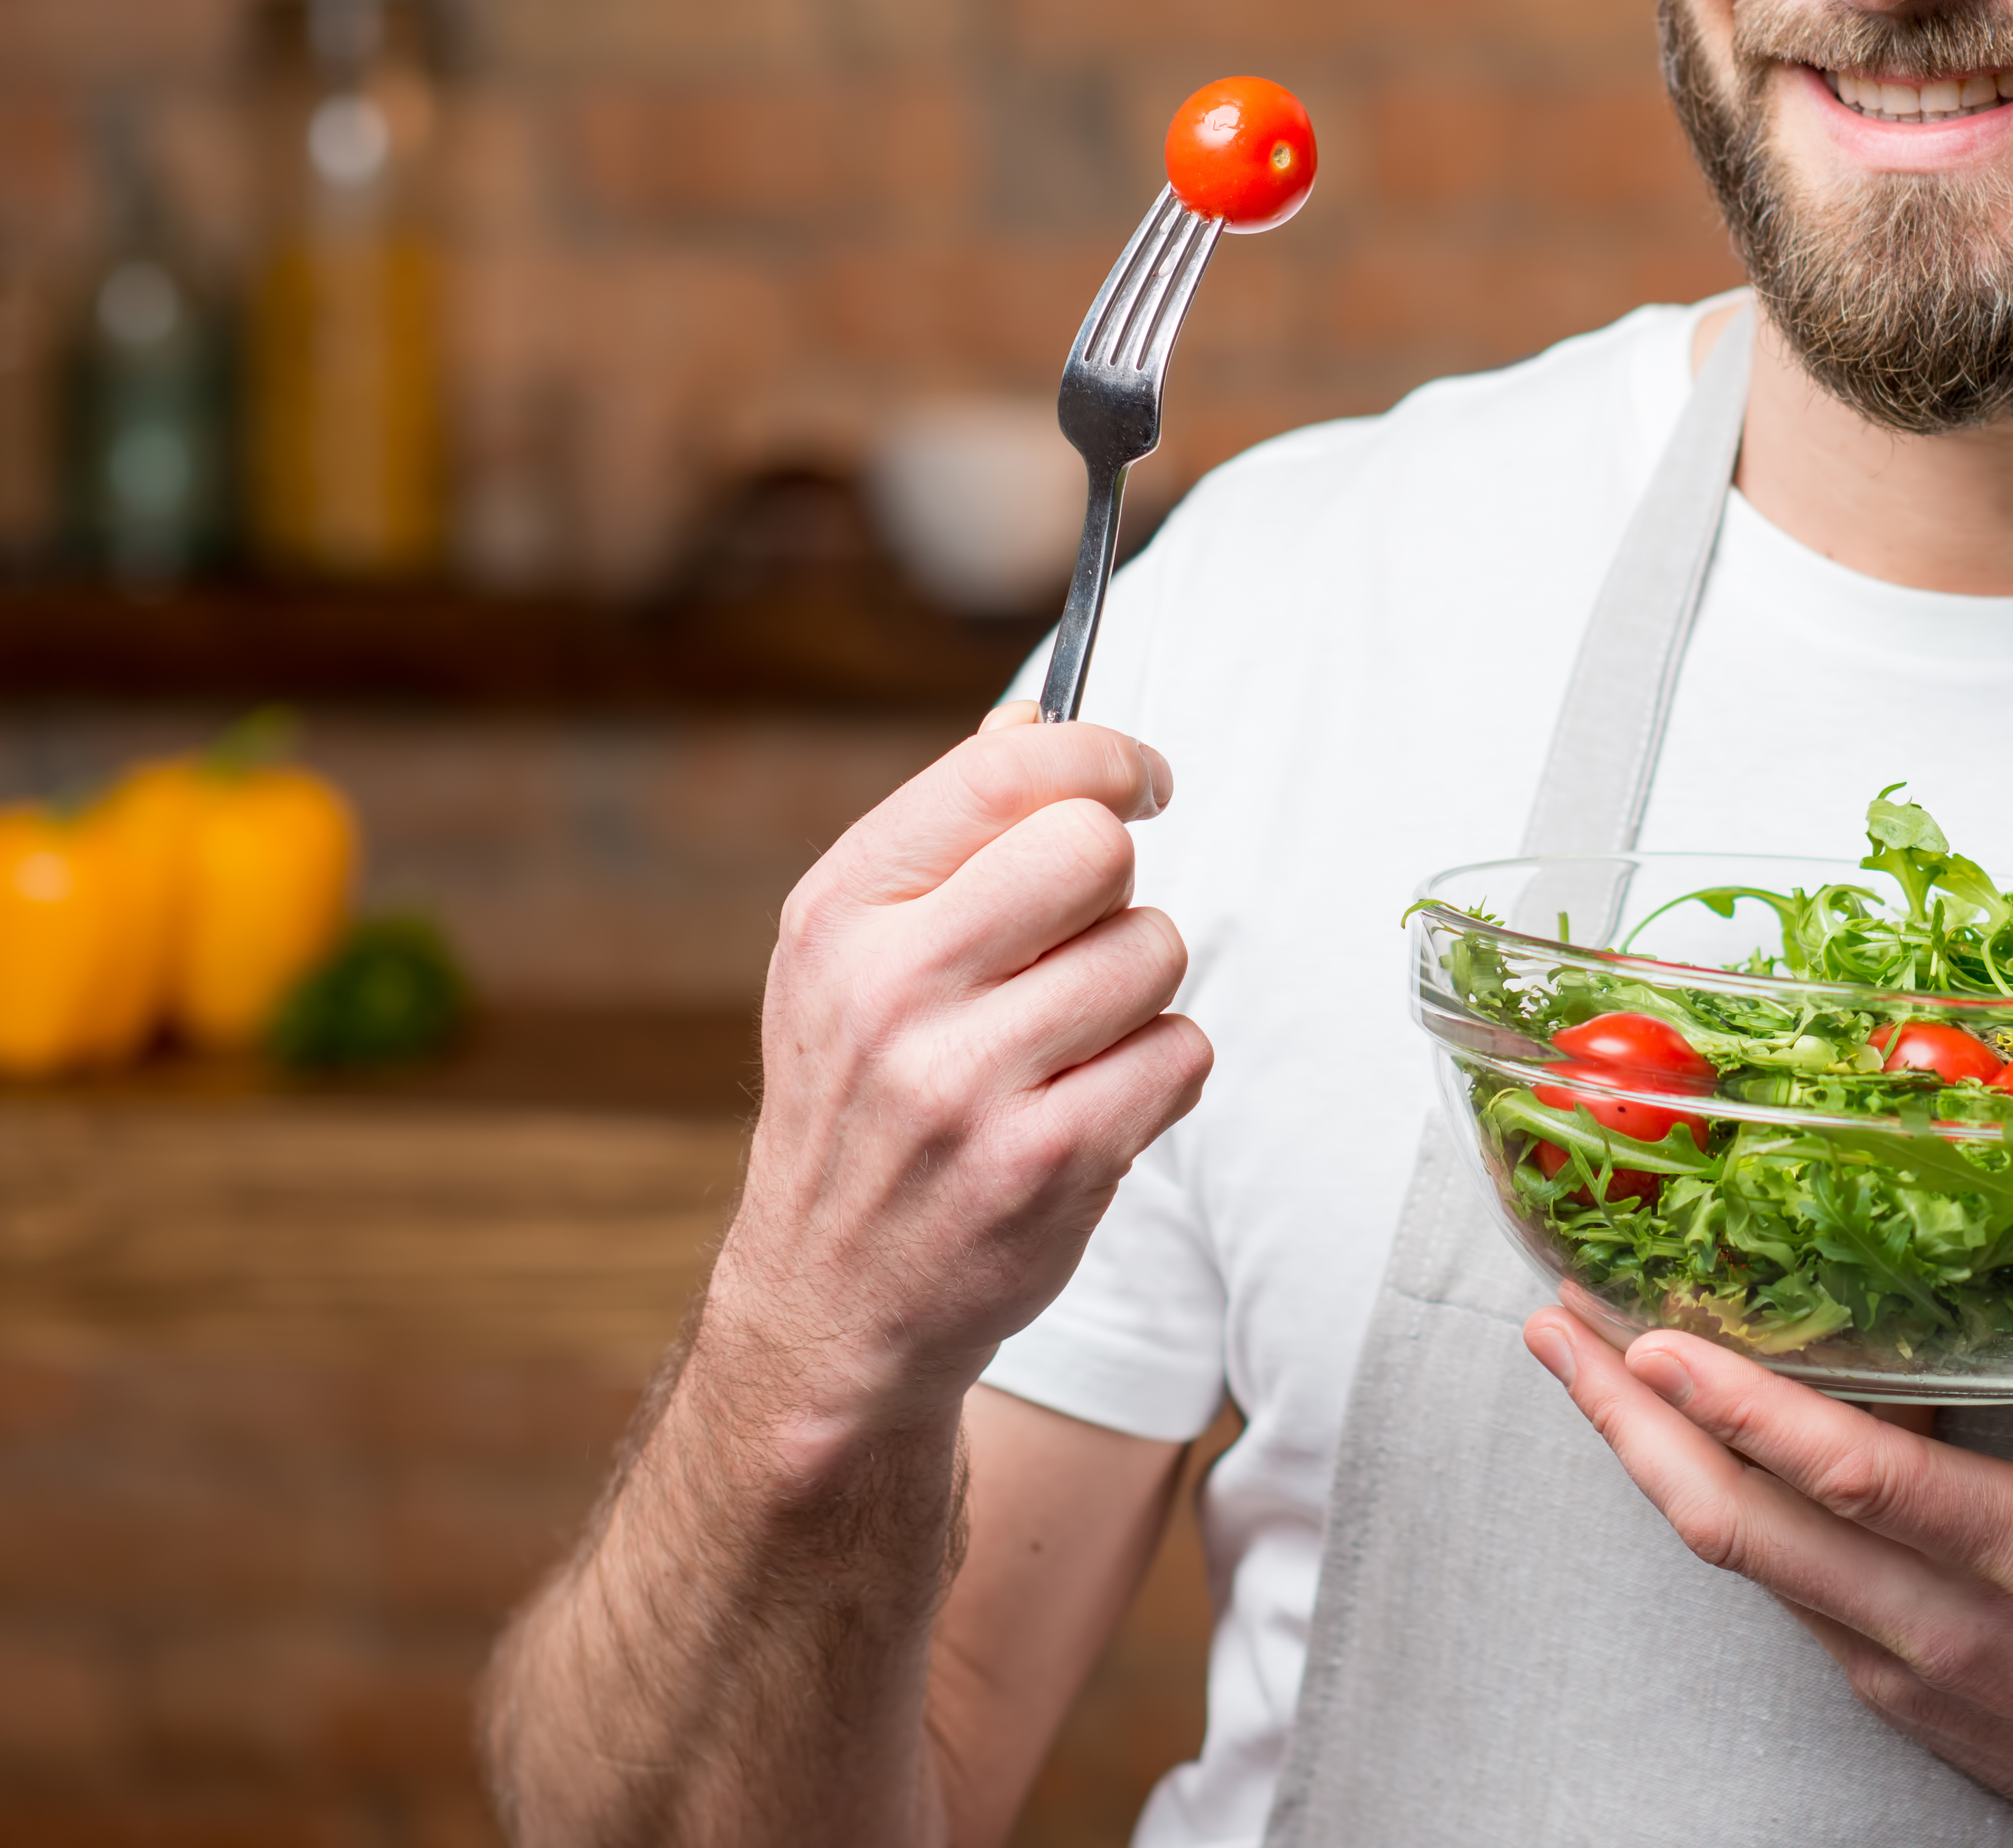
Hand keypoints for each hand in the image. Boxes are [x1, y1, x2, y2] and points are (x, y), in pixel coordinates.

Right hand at [701, 701, 1211, 1454]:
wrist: (831, 1300)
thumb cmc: (861, 1099)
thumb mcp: (849, 955)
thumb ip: (947, 833)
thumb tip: (1038, 712)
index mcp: (841, 913)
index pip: (1007, 770)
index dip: (1103, 756)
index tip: (1141, 779)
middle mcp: (892, 989)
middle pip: (1097, 847)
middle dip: (1114, 884)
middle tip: (1078, 937)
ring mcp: (970, 1082)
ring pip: (1154, 949)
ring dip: (1138, 987)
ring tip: (1067, 1038)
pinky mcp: (1050, 1160)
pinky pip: (1181, 1051)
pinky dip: (1158, 1070)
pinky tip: (1089, 1103)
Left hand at [1528, 1234, 2012, 1847]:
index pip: (1853, 1480)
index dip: (1743, 1412)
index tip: (1651, 1341)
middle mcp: (1941, 1620)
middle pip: (1742, 1525)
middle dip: (1629, 1425)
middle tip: (1551, 1328)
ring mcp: (1904, 1663)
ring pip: (1744, 1561)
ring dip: (1655, 1464)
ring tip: (1590, 1366)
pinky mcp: (1895, 1688)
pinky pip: (1786, 1589)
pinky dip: (1726, 1510)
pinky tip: (1698, 1443)